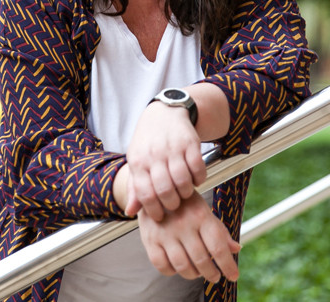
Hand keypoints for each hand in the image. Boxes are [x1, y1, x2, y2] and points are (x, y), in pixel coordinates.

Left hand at [125, 101, 205, 220]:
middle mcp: (154, 155)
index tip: (160, 216)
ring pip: (183, 181)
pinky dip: (199, 179)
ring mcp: (173, 148)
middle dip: (172, 204)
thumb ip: (135, 188)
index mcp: (138, 162)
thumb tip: (130, 212)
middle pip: (165, 190)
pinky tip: (195, 179)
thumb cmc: (148, 142)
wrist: (164, 113)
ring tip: (184, 192)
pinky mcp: (190, 143)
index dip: (154, 210)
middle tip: (175, 204)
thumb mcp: (136, 162)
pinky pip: (198, 168)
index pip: (145, 194)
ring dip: (186, 192)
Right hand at [138, 193, 240, 282]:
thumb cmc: (183, 203)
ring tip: (198, 273)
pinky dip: (172, 272)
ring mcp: (164, 233)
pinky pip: (162, 266)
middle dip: (212, 274)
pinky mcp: (150, 240)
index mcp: (200, 215)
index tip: (233, 276)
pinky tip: (178, 267)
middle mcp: (183, 224)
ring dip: (194, 275)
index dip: (228, 266)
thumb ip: (219, 230)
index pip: (218, 247)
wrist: (153, 190)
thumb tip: (236, 248)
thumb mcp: (204, 210)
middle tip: (215, 276)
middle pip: (201, 260)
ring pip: (182, 266)